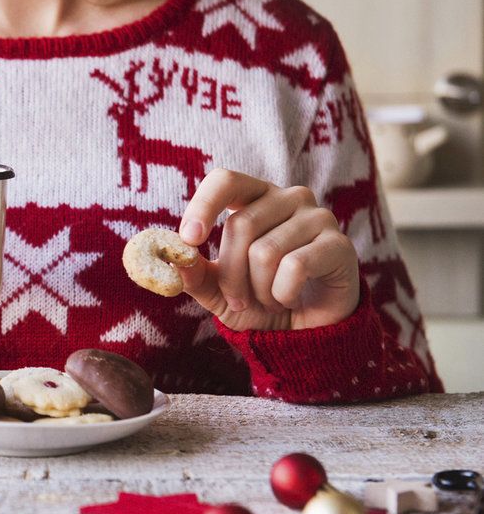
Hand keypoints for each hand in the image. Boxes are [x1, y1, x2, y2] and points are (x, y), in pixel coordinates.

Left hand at [177, 168, 358, 330]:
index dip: (203, 205)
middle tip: (239, 299)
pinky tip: (291, 299)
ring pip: (266, 251)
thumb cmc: (259, 301)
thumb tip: (174, 260)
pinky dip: (283, 293)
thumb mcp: (218, 292)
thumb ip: (196, 274)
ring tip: (271, 299)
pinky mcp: (339, 245)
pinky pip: (296, 267)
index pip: (225, 180)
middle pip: (241, 225)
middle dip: (231, 274)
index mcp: (254, 198)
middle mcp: (288, 197)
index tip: (188, 239)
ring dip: (259, 290)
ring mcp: (318, 217)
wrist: (306, 333)